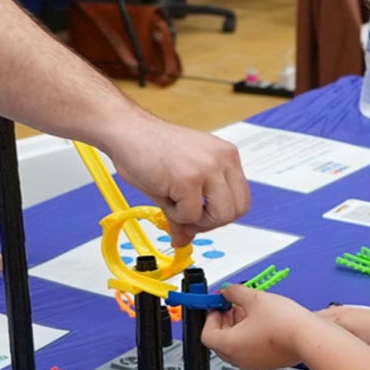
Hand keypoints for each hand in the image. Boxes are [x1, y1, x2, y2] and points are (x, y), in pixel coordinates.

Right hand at [104, 117, 250, 245]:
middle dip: (210, 222)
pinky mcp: (188, 179)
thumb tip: (185, 239)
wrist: (127, 130)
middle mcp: (222, 159)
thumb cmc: (150, 146)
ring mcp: (207, 168)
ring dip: (194, 220)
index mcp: (226, 155)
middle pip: (237, 210)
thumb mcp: (180, 178)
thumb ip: (192, 208)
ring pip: (220, 215)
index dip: (221, 214)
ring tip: (175, 204)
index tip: (202, 216)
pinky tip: (164, 195)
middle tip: (188, 217)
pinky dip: (175, 214)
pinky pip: (191, 215)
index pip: (242, 199)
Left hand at [203, 285, 327, 369]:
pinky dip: (250, 336)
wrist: (309, 337)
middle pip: (220, 341)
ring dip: (237, 327)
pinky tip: (261, 321)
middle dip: (224, 320)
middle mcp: (239, 358)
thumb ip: (235, 292)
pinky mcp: (267, 362)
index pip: (207, 334)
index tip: (217, 304)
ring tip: (250, 310)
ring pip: (236, 345)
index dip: (210, 316)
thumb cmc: (283, 323)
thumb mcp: (254, 298)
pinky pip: (250, 349)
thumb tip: (228, 291)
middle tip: (232, 305)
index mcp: (230, 345)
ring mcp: (253, 362)